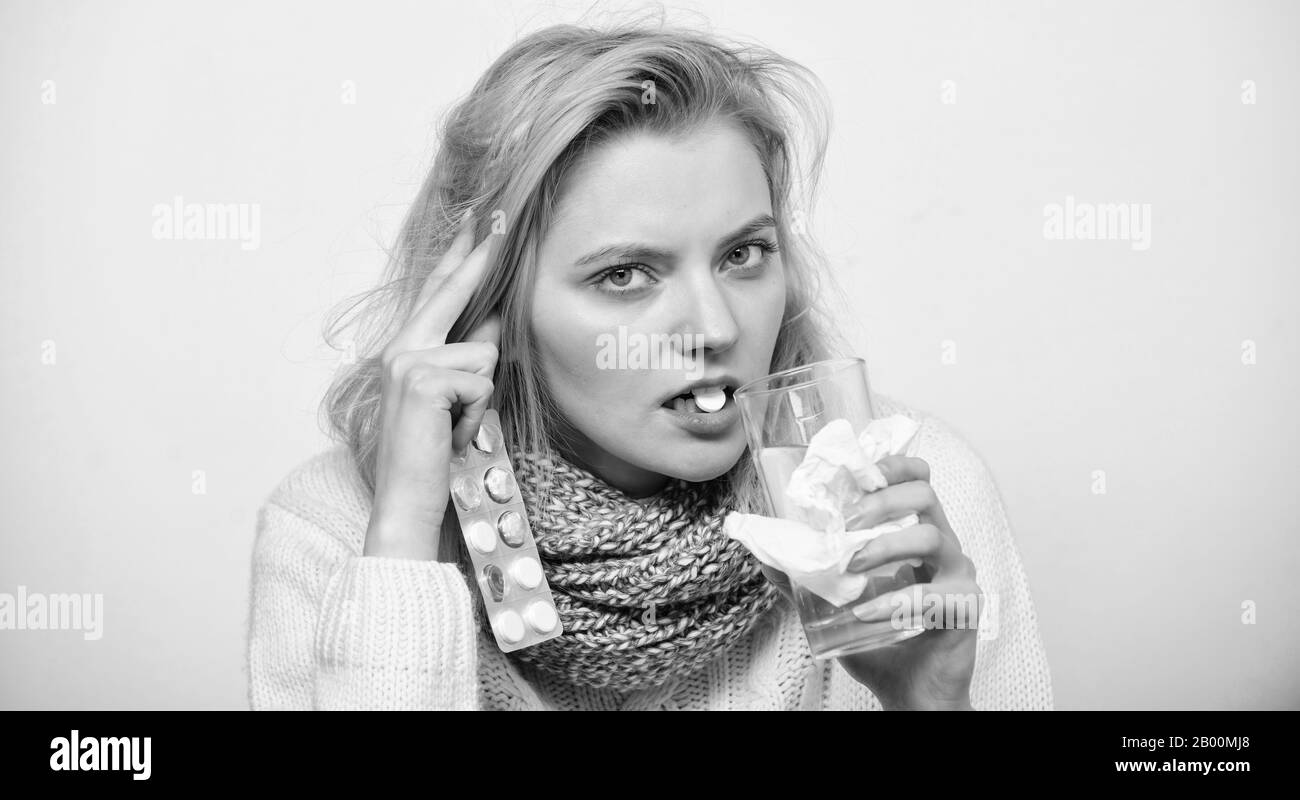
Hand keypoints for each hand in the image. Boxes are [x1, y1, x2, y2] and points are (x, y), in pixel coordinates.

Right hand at [363, 210, 500, 560]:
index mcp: (404, 351)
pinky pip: (482, 381)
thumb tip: (498, 319)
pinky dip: (478, 416)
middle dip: (479, 254)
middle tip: (499, 213)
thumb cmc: (433, 459)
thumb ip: (469, 358)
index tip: (477, 218)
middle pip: (451, 291)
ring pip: (484, 353)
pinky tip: (453, 438)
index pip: (436, 292)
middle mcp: (399, 349)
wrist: (408, 504)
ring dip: (483, 400)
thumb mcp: (456, 401)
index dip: (459, 255)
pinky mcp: (422, 380)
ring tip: (457, 431)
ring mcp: (407, 361)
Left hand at [758, 455, 980, 709]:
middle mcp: (943, 546)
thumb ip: (805, 576)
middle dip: (878, 502)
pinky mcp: (964, 607)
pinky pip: (932, 594)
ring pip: (930, 537)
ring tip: (851, 565)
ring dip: (883, 546)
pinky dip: (893, 601)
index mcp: (917, 533)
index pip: (917, 478)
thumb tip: (763, 553)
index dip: (891, 466)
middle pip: (924, 494)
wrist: (910, 692)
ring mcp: (958, 575)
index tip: (857, 474)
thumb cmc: (881, 642)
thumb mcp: (834, 605)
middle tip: (844, 525)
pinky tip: (866, 613)